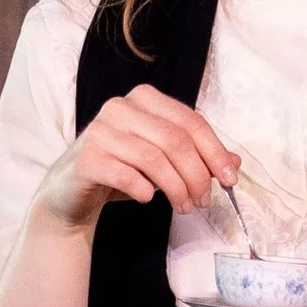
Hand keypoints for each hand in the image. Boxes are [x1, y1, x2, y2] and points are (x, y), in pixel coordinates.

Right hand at [32, 83, 239, 232]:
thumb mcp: (164, 161)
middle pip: (175, 140)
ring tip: (184, 207)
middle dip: (197, 175)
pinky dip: (145, 191)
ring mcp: (100, 130)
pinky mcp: (86, 158)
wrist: (71, 191)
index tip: (230, 180)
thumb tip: (235, 163)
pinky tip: (148, 199)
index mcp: (144, 99)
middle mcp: (120, 107)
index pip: (190, 121)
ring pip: (153, 159)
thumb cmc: (122, 171)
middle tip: (204, 201)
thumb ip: (197, 157)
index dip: (215, 152)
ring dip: (176, 189)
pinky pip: (127, 176)